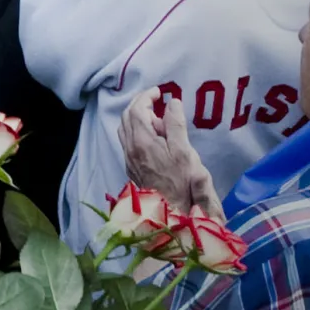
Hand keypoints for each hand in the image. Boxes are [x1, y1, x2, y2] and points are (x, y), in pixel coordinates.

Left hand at [118, 89, 221, 218]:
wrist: (171, 216)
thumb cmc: (182, 185)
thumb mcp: (184, 152)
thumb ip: (176, 125)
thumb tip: (173, 102)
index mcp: (141, 141)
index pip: (137, 109)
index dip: (147, 96)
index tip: (159, 92)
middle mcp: (130, 148)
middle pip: (127, 117)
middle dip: (140, 105)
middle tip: (158, 104)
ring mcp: (129, 160)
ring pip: (125, 129)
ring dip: (137, 118)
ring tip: (157, 121)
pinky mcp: (132, 170)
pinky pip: (128, 142)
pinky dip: (136, 131)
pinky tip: (152, 139)